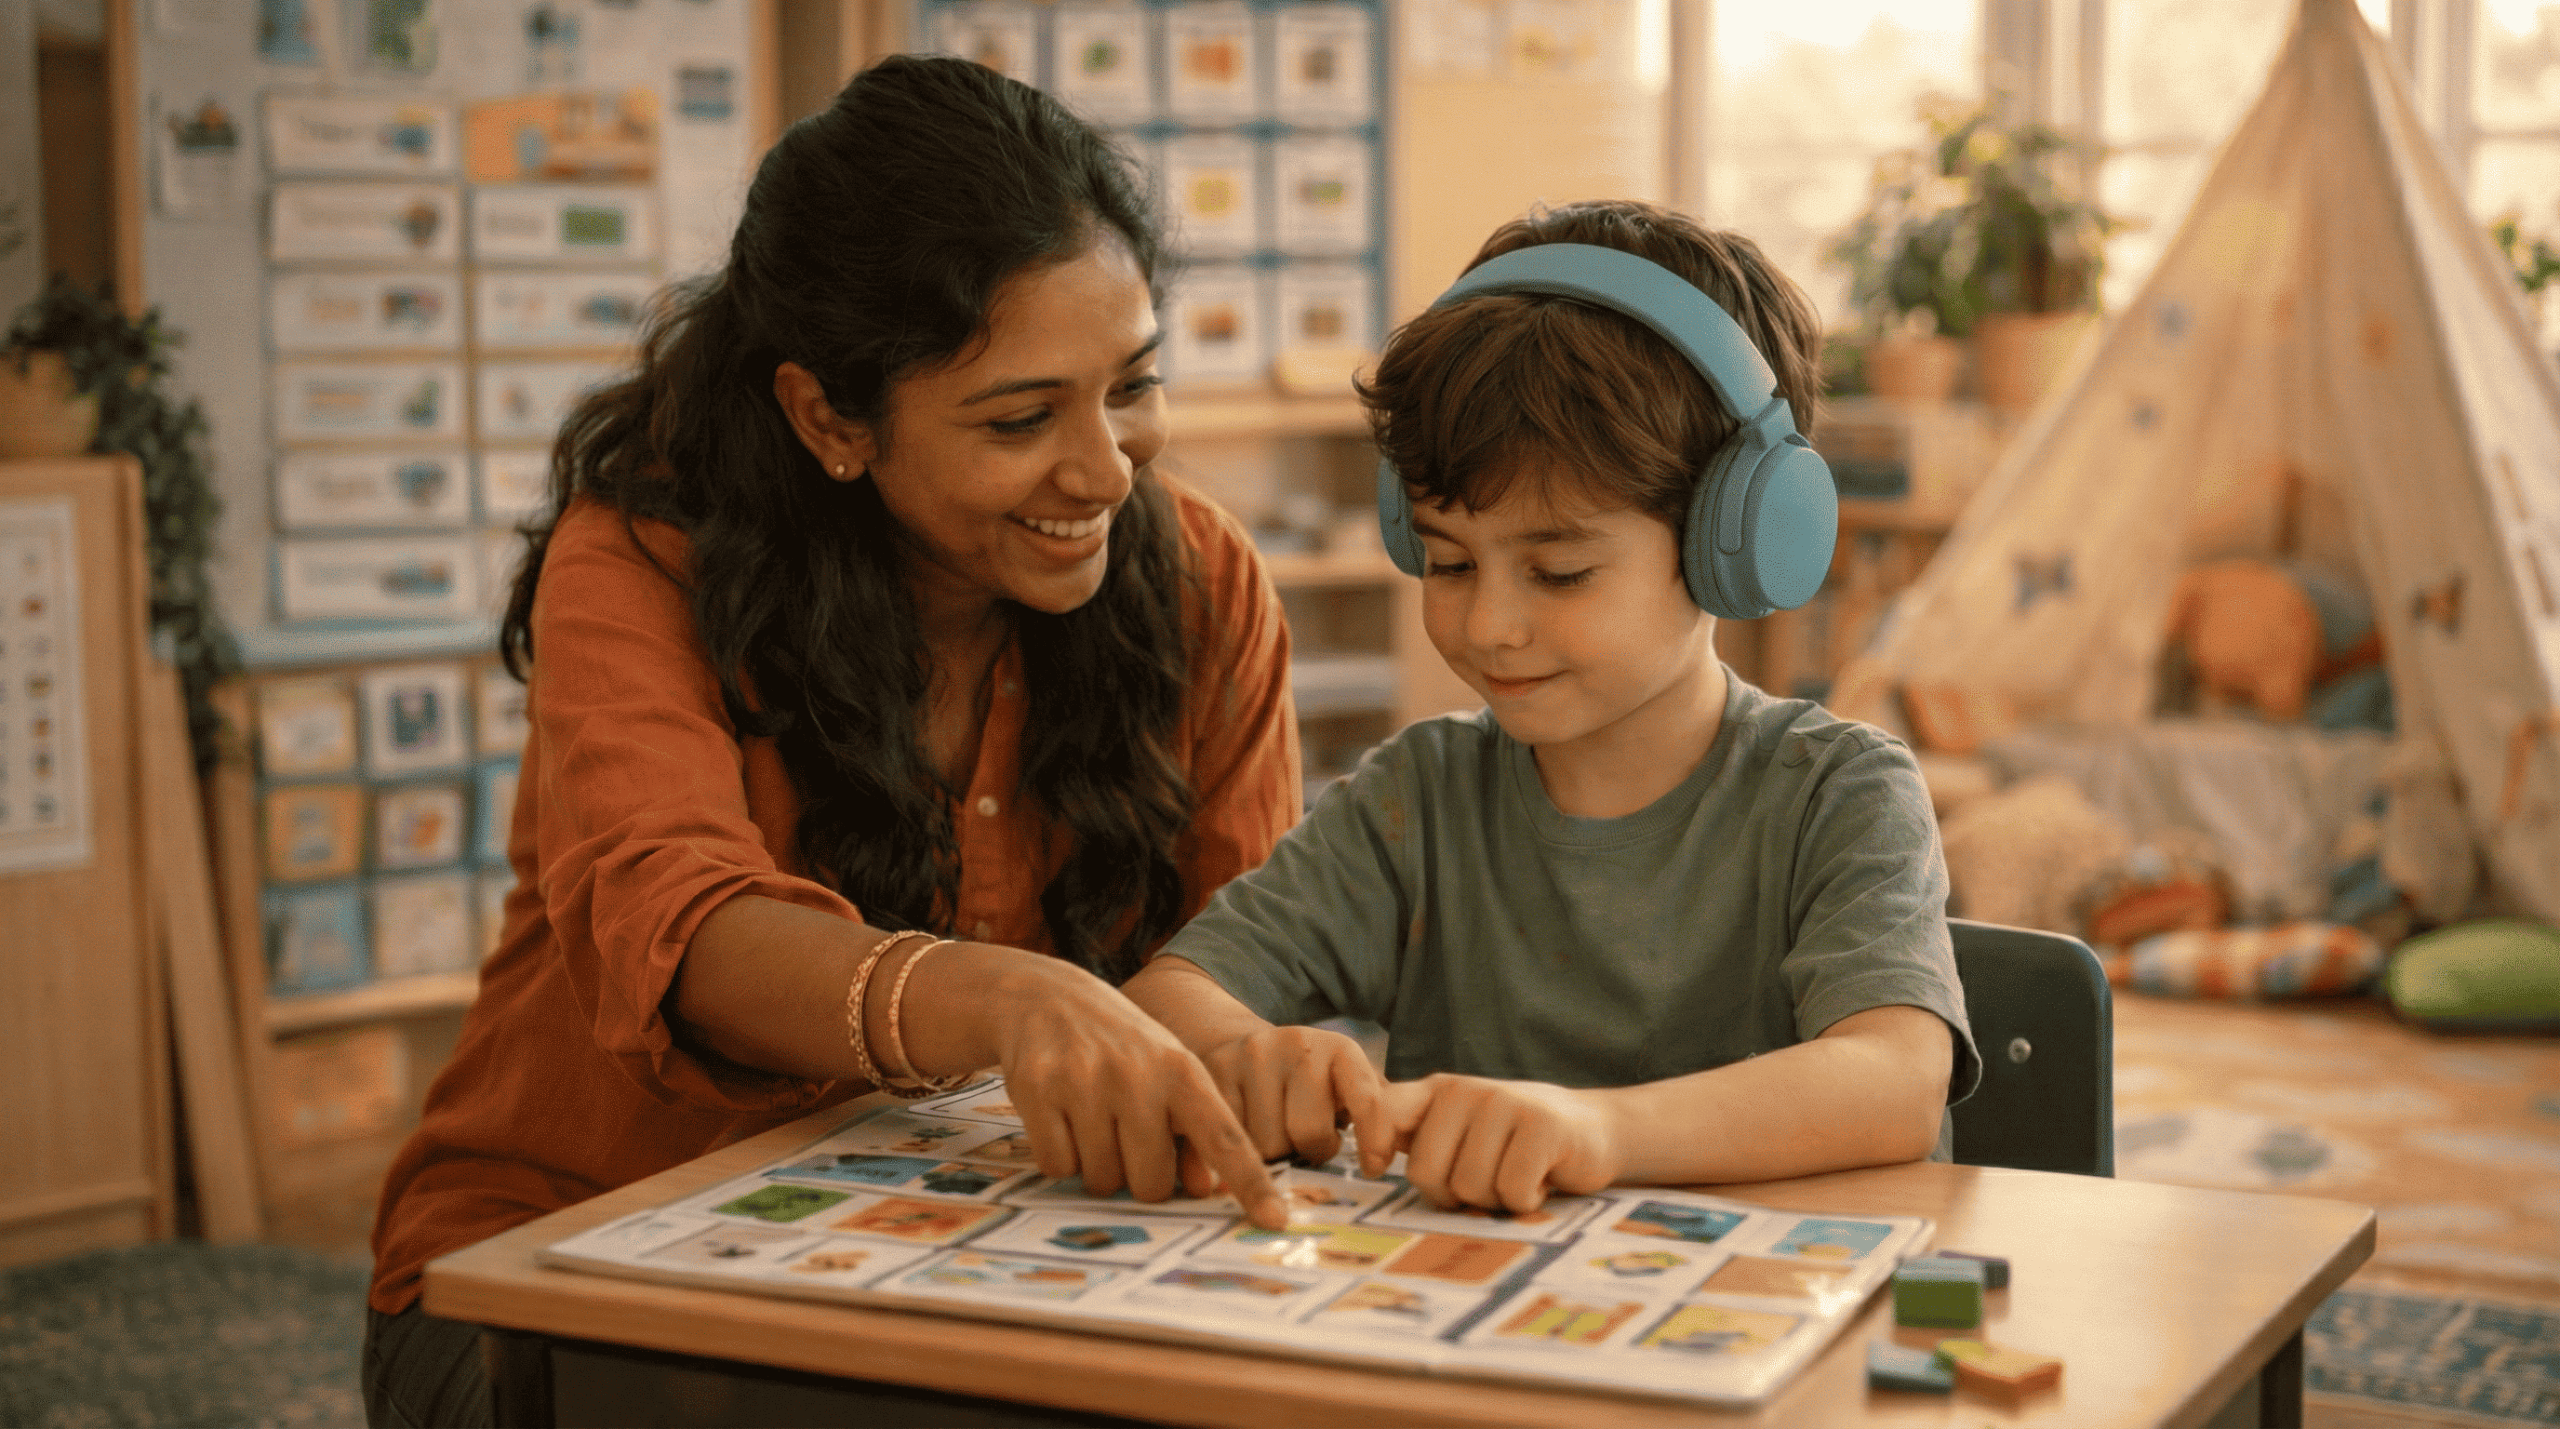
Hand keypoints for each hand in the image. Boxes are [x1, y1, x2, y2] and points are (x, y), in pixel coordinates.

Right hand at [980, 955, 1287, 1228]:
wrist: (1047, 998)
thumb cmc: (1121, 1049)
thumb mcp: (1168, 1070)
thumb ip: (1193, 1125)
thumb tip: (1202, 1190)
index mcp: (1181, 1071)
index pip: (1225, 1137)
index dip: (1250, 1183)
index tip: (1275, 1220)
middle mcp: (1137, 1075)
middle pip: (1151, 1184)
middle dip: (1138, 1178)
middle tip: (1126, 1140)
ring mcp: (1085, 1081)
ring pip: (1100, 1180)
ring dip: (1097, 1166)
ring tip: (1092, 1120)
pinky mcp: (1038, 1089)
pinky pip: (1056, 1165)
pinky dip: (1059, 1156)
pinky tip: (1060, 1117)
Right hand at [1197, 1025, 1393, 1174]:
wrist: (1249, 1048)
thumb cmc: (1311, 1086)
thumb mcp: (1349, 1088)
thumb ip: (1382, 1114)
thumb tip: (1405, 1148)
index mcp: (1340, 1049)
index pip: (1367, 1097)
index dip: (1374, 1138)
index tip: (1373, 1168)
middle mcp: (1297, 1043)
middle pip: (1308, 1133)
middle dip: (1310, 1151)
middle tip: (1306, 1144)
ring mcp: (1251, 1055)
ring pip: (1265, 1145)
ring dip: (1272, 1156)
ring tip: (1275, 1137)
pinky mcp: (1212, 1071)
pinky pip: (1226, 1140)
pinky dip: (1236, 1154)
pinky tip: (1243, 1140)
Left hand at [1380, 1075, 1624, 1213]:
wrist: (1595, 1131)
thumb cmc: (1517, 1143)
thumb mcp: (1462, 1132)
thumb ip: (1418, 1137)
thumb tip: (1367, 1158)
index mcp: (1438, 1092)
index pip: (1383, 1110)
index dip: (1370, 1143)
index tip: (1376, 1167)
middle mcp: (1467, 1091)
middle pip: (1426, 1173)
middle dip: (1454, 1195)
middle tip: (1485, 1182)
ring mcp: (1505, 1103)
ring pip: (1470, 1187)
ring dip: (1495, 1200)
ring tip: (1517, 1176)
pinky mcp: (1542, 1125)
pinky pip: (1512, 1190)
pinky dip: (1527, 1200)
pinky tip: (1542, 1180)